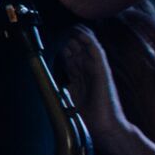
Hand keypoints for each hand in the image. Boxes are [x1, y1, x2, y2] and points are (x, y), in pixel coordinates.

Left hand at [62, 26, 136, 153]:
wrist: (105, 128)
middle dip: (69, 40)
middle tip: (62, 30)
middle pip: (78, 52)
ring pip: (87, 50)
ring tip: (73, 26)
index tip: (53, 39)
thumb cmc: (88, 118)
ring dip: (79, 38)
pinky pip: (97, 55)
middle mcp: (88, 74)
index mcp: (80, 79)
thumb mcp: (69, 99)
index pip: (71, 59)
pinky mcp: (103, 73)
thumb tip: (49, 82)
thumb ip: (61, 88)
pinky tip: (83, 35)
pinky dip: (91, 44)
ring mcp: (96, 72)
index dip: (63, 49)